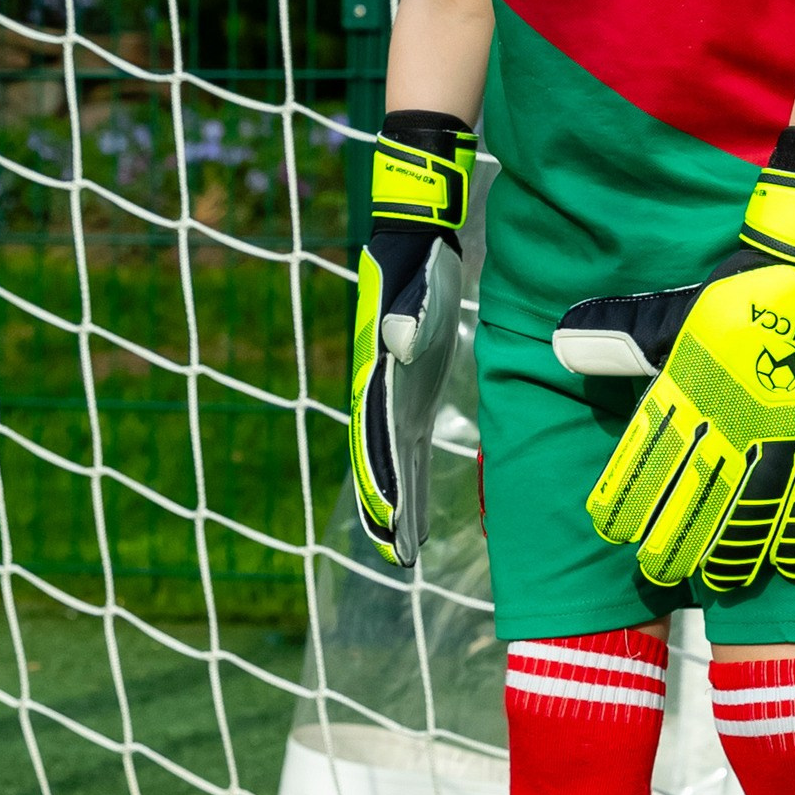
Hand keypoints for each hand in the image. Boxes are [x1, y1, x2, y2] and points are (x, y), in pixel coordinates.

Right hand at [349, 111, 475, 565]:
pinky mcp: (410, 389)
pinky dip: (406, 476)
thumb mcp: (417, 282)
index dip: (379, 478)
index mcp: (377, 370)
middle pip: (378, 458)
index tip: (388, 518)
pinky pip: (406, 442)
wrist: (414, 238)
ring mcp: (392, 392)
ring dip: (394, 500)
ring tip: (400, 549)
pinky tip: (412, 504)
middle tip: (395, 556)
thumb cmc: (419, 262)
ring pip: (390, 457)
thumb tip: (403, 344)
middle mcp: (378, 389)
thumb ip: (409, 313)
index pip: (374, 435)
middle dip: (385, 508)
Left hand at [554, 129, 794, 591]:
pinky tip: (788, 564)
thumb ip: (620, 337)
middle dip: (674, 537)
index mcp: (692, 390)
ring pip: (754, 506)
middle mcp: (733, 419)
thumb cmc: (737, 290)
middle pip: (698, 493)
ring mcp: (783, 431)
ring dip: (733, 549)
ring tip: (717, 582)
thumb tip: (566, 345)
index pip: (651, 457)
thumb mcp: (671, 312)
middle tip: (656, 570)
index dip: (631, 497)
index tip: (613, 531)